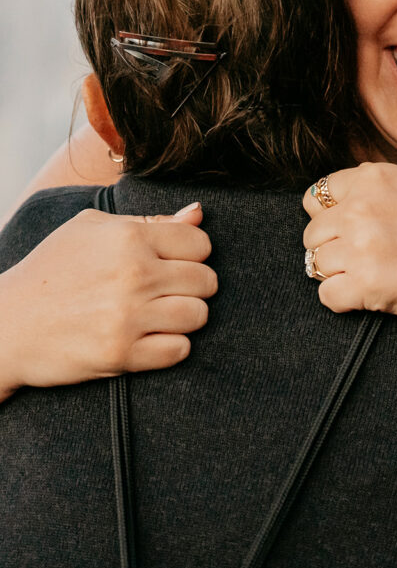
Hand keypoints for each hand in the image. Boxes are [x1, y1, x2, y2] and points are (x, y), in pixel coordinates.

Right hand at [0, 203, 216, 399]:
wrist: (8, 324)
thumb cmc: (52, 270)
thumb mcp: (92, 229)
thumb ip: (150, 221)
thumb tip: (199, 212)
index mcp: (129, 238)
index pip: (201, 243)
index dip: (192, 253)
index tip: (174, 262)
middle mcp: (133, 274)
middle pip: (206, 281)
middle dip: (194, 286)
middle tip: (169, 291)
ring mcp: (128, 316)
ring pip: (199, 316)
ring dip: (186, 317)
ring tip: (162, 314)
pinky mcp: (121, 354)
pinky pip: (179, 350)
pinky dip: (171, 346)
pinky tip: (150, 337)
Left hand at [303, 162, 396, 342]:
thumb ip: (377, 186)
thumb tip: (333, 197)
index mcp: (376, 177)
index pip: (317, 196)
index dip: (331, 220)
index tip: (353, 235)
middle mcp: (365, 204)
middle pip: (312, 233)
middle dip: (333, 250)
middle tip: (367, 263)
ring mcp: (364, 242)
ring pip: (316, 264)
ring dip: (339, 276)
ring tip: (373, 280)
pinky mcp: (367, 281)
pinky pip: (327, 295)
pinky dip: (344, 302)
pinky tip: (372, 297)